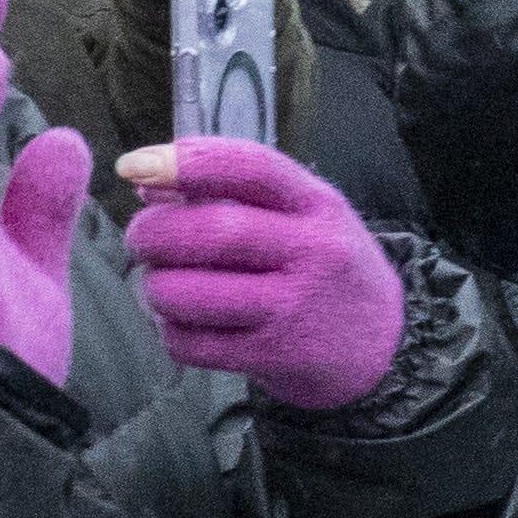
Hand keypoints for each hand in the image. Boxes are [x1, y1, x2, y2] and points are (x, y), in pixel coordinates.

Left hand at [116, 139, 405, 407]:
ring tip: (167, 285)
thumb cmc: (323, 267)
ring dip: (156, 287)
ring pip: (187, 293)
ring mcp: (294, 308)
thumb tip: (145, 179)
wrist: (382, 346)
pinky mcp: (274, 356)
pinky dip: (171, 332)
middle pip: (211, 233)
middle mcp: (314, 253)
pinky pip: (190, 343)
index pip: (252, 167)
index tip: (135, 165)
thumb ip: (234, 191)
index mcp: (319, 206)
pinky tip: (189, 324)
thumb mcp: (304, 216)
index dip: (186, 161)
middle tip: (142, 239)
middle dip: (152, 232)